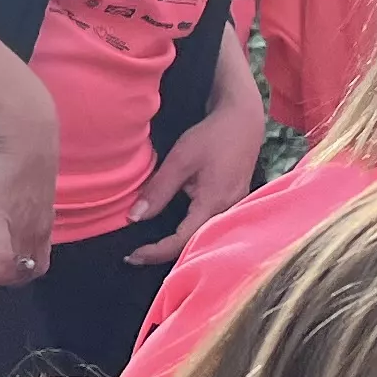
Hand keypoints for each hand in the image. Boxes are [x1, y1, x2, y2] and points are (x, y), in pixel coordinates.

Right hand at [0, 75, 59, 297]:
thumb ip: (18, 191)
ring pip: (16, 272)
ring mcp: (22, 226)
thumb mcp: (27, 174)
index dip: (20, 271)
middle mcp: (38, 227)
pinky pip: (0, 262)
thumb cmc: (21, 141)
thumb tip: (5, 197)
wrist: (22, 126)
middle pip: (29, 271)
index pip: (39, 260)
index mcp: (44, 217)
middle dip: (6, 280)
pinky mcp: (2, 219)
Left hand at [126, 38, 263, 267]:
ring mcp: (234, 209)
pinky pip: (210, 226)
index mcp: (213, 204)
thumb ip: (158, 190)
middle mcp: (227, 212)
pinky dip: (190, 233)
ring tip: (150, 248)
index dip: (155, 252)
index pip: (181, 242)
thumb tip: (134, 217)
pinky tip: (174, 231)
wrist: (244, 121)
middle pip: (194, 246)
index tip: (132, 256)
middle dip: (164, 254)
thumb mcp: (181, 159)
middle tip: (136, 256)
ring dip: (177, 246)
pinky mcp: (234, 203)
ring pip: (203, 238)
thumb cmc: (213, 136)